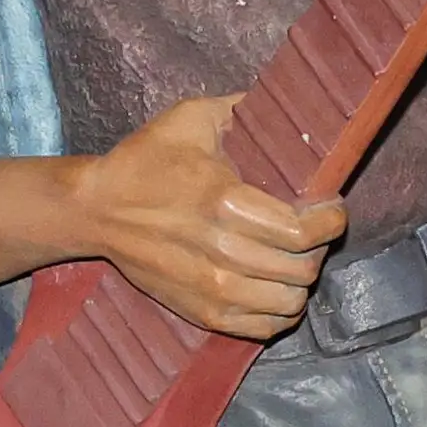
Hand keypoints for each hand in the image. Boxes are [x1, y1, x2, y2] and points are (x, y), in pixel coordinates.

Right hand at [62, 94, 346, 340]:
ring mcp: (211, 290)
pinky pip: (263, 328)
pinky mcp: (200, 313)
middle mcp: (221, 253)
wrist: (94, 210)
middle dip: (317, 247)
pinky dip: (279, 312)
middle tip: (311, 229)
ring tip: (293, 258)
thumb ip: (244, 108)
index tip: (331, 208)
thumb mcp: (192, 118)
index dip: (330, 221)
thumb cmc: (144, 161)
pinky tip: (274, 287)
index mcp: (225, 203)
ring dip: (300, 280)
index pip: (303, 232)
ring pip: (289, 303)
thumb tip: (287, 97)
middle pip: (302, 268)